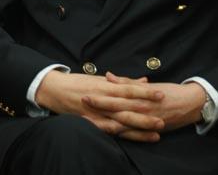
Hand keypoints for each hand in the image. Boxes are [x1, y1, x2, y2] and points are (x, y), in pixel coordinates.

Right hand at [36, 71, 164, 141]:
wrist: (55, 89)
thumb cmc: (79, 82)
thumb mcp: (101, 79)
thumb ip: (123, 82)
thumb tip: (144, 81)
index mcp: (107, 87)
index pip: (130, 89)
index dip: (145, 93)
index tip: (161, 94)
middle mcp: (103, 100)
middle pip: (128, 108)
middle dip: (146, 115)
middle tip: (163, 119)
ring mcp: (97, 113)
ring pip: (121, 122)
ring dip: (138, 128)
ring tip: (155, 133)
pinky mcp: (91, 122)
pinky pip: (108, 131)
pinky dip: (120, 134)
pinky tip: (132, 138)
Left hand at [83, 74, 205, 133]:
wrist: (190, 102)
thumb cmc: (169, 91)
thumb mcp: (148, 85)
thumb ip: (127, 82)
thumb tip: (109, 76)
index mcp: (138, 96)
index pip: (115, 96)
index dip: (100, 96)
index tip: (85, 94)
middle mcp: (140, 109)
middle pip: (114, 110)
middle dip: (98, 109)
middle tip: (82, 105)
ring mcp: (144, 121)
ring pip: (120, 123)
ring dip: (104, 122)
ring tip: (88, 122)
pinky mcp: (149, 129)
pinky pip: (131, 134)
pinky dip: (119, 134)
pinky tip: (108, 133)